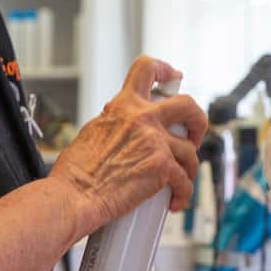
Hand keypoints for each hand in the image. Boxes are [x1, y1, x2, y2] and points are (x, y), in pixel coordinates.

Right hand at [50, 56, 206, 233]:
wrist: (73, 196)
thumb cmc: (74, 173)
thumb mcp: (93, 132)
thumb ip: (115, 124)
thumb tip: (125, 129)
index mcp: (122, 106)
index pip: (146, 68)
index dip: (166, 70)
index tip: (174, 77)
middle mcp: (142, 118)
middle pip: (187, 105)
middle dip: (197, 121)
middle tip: (192, 137)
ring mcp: (155, 141)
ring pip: (190, 151)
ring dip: (188, 168)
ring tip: (179, 181)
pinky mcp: (162, 167)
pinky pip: (185, 180)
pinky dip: (182, 194)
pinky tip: (174, 202)